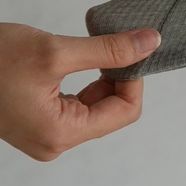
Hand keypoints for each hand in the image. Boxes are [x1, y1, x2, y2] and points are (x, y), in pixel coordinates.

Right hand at [0, 22, 161, 161]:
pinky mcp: (35, 122)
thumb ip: (107, 50)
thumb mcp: (54, 51)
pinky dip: (81, 82)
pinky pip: (73, 107)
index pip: (124, 112)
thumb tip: (149, 43)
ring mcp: (43, 135)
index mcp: (60, 134)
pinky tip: (74, 60)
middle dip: (116, 77)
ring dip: (99, 77)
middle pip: (110, 112)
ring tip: (89, 49)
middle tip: (111, 44)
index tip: (129, 49)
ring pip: (93, 108)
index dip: (133, 78)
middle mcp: (53, 143)